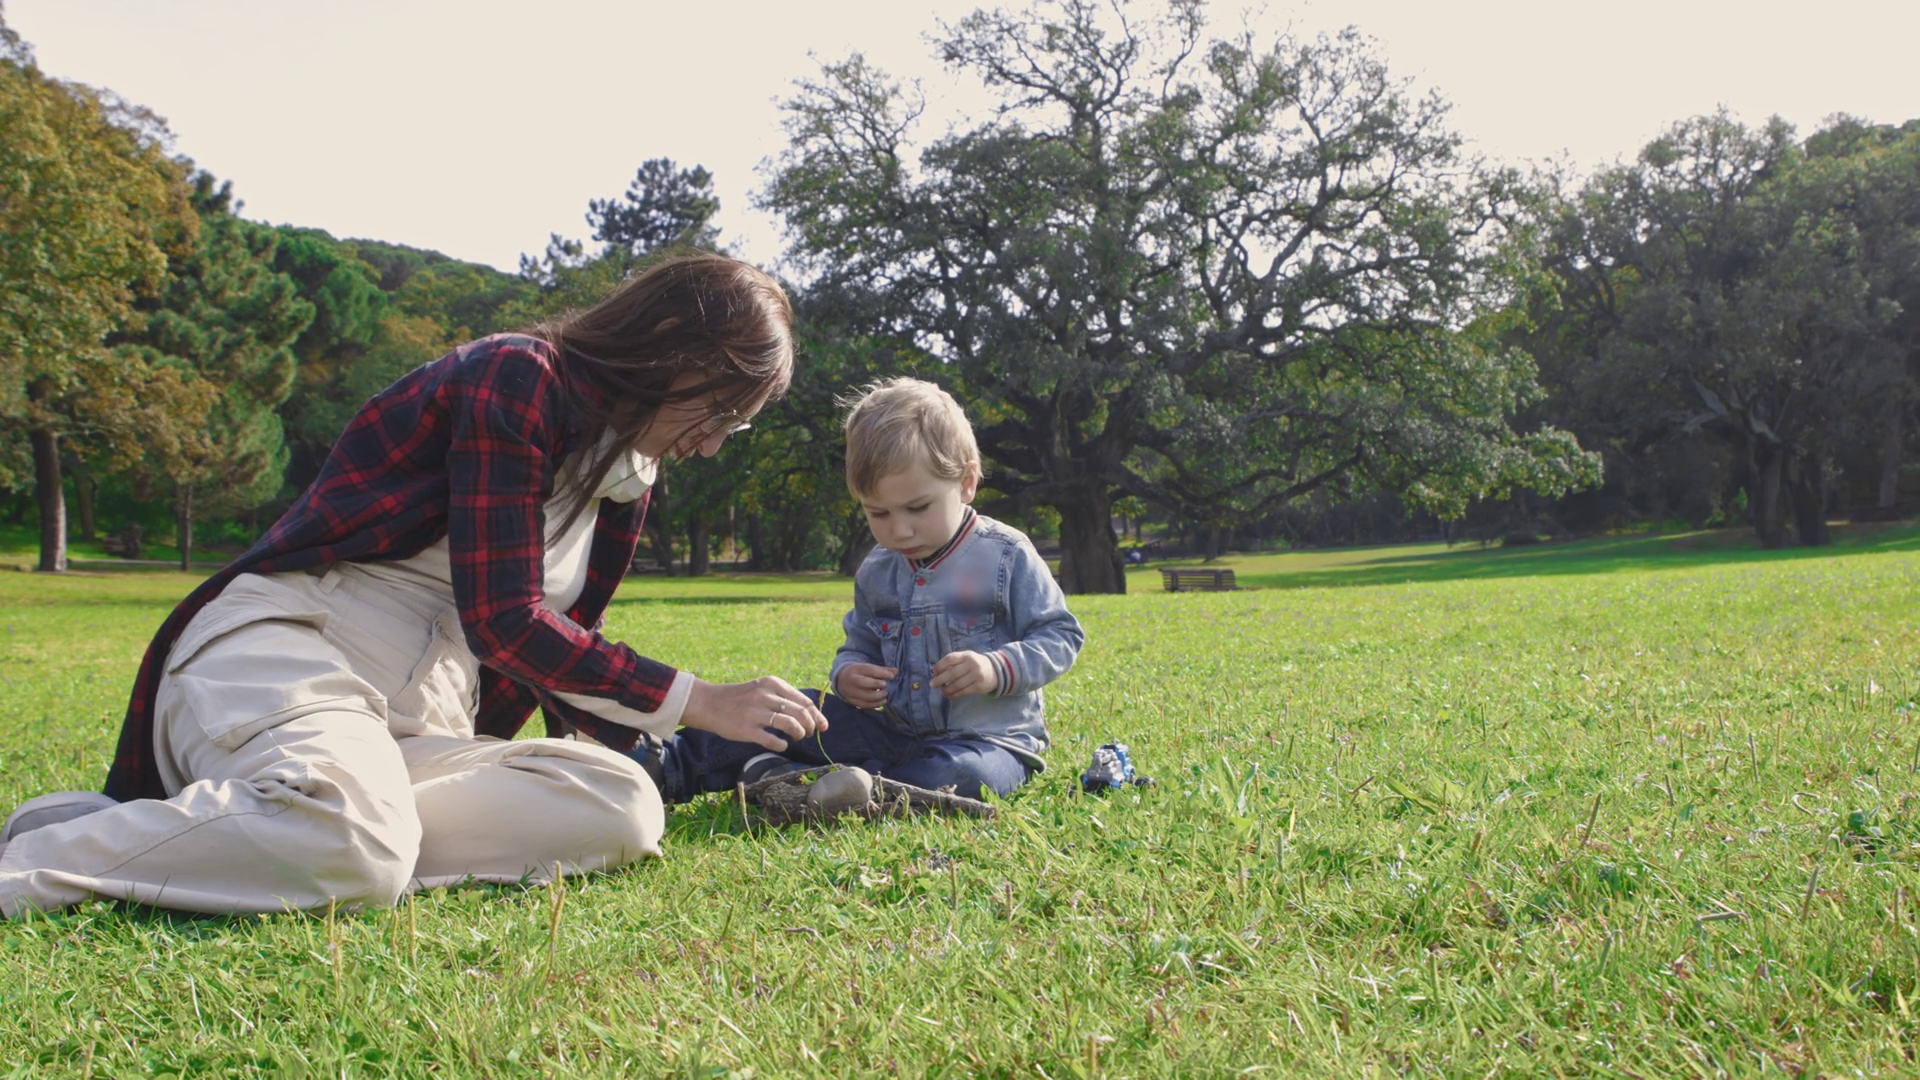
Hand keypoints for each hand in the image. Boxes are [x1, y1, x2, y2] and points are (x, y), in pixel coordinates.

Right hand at [680, 676, 828, 751]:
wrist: (708, 703)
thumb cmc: (739, 697)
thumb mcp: (761, 688)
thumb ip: (782, 697)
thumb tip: (809, 712)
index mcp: (771, 684)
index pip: (803, 700)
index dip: (817, 715)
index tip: (823, 725)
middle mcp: (765, 696)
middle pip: (800, 713)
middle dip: (811, 726)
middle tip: (810, 733)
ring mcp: (755, 713)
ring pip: (790, 725)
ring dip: (800, 734)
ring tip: (798, 738)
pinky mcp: (746, 730)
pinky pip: (772, 740)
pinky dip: (782, 744)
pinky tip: (782, 745)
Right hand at [835, 662, 896, 709]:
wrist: (841, 680)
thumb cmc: (860, 673)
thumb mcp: (868, 668)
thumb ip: (882, 670)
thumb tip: (896, 671)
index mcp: (856, 669)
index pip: (869, 670)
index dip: (882, 673)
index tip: (892, 676)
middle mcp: (851, 680)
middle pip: (864, 683)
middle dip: (878, 684)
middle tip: (886, 686)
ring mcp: (851, 692)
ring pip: (866, 696)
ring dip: (879, 696)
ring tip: (886, 693)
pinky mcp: (852, 701)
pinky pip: (865, 705)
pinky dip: (876, 704)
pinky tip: (883, 701)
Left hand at [930, 651, 995, 698]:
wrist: (996, 671)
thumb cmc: (976, 664)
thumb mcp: (966, 658)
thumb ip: (953, 662)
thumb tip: (934, 671)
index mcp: (967, 655)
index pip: (950, 659)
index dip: (940, 665)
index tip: (933, 672)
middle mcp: (972, 664)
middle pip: (952, 673)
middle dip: (940, 679)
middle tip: (932, 684)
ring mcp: (976, 676)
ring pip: (957, 684)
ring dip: (946, 689)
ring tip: (941, 691)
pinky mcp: (979, 686)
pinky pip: (963, 692)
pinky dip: (954, 695)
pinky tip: (949, 695)